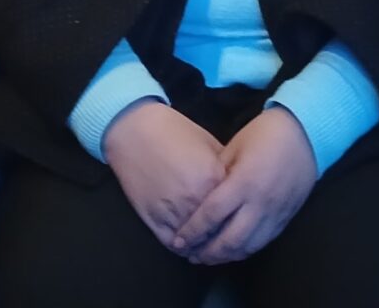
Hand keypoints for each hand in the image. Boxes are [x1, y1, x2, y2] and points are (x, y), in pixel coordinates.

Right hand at [102, 100, 228, 255]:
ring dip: (204, 245)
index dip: (240, 213)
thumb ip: (226, 167)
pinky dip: (184, 247)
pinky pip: (174, 244)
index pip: (236, 207)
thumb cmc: (174, 132)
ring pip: (197, 242)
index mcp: (214, 178)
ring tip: (210, 243)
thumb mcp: (208, 143)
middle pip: (218, 228)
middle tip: (229, 234)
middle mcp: (195, 199)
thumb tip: (239, 185)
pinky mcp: (154, 220)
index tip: (243, 216)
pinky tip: (189, 243)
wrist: (135, 131)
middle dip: (225, 232)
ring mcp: (174, 212)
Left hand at [174, 106, 318, 264]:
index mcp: (244, 182)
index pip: (212, 215)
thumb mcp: (234, 147)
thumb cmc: (265, 134)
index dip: (193, 231)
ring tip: (207, 257)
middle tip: (189, 254)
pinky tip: (232, 251)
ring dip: (224, 257)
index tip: (177, 241)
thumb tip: (199, 197)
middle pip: (229, 240)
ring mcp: (275, 214)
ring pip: (247, 247)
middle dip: (206, 252)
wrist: (306, 133)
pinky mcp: (286, 218)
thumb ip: (216, 174)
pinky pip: (262, 243)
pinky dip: (244, 251)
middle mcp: (260, 203)